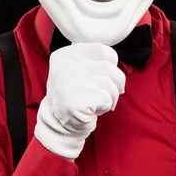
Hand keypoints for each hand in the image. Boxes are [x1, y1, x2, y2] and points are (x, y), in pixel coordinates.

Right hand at [34, 43, 125, 158]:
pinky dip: (105, 107)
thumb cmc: (74, 96)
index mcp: (65, 55)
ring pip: (112, 83)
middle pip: (110, 67)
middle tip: (101, 95)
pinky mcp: (81, 99)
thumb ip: (94, 62)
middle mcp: (67, 64)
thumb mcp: (78, 71)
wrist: (59, 124)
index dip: (109, 65)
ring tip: (94, 103)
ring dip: (110, 97)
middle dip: (114, 83)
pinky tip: (91, 110)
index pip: (102, 51)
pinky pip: (108, 98)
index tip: (99, 78)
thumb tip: (116, 68)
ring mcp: (74, 81)